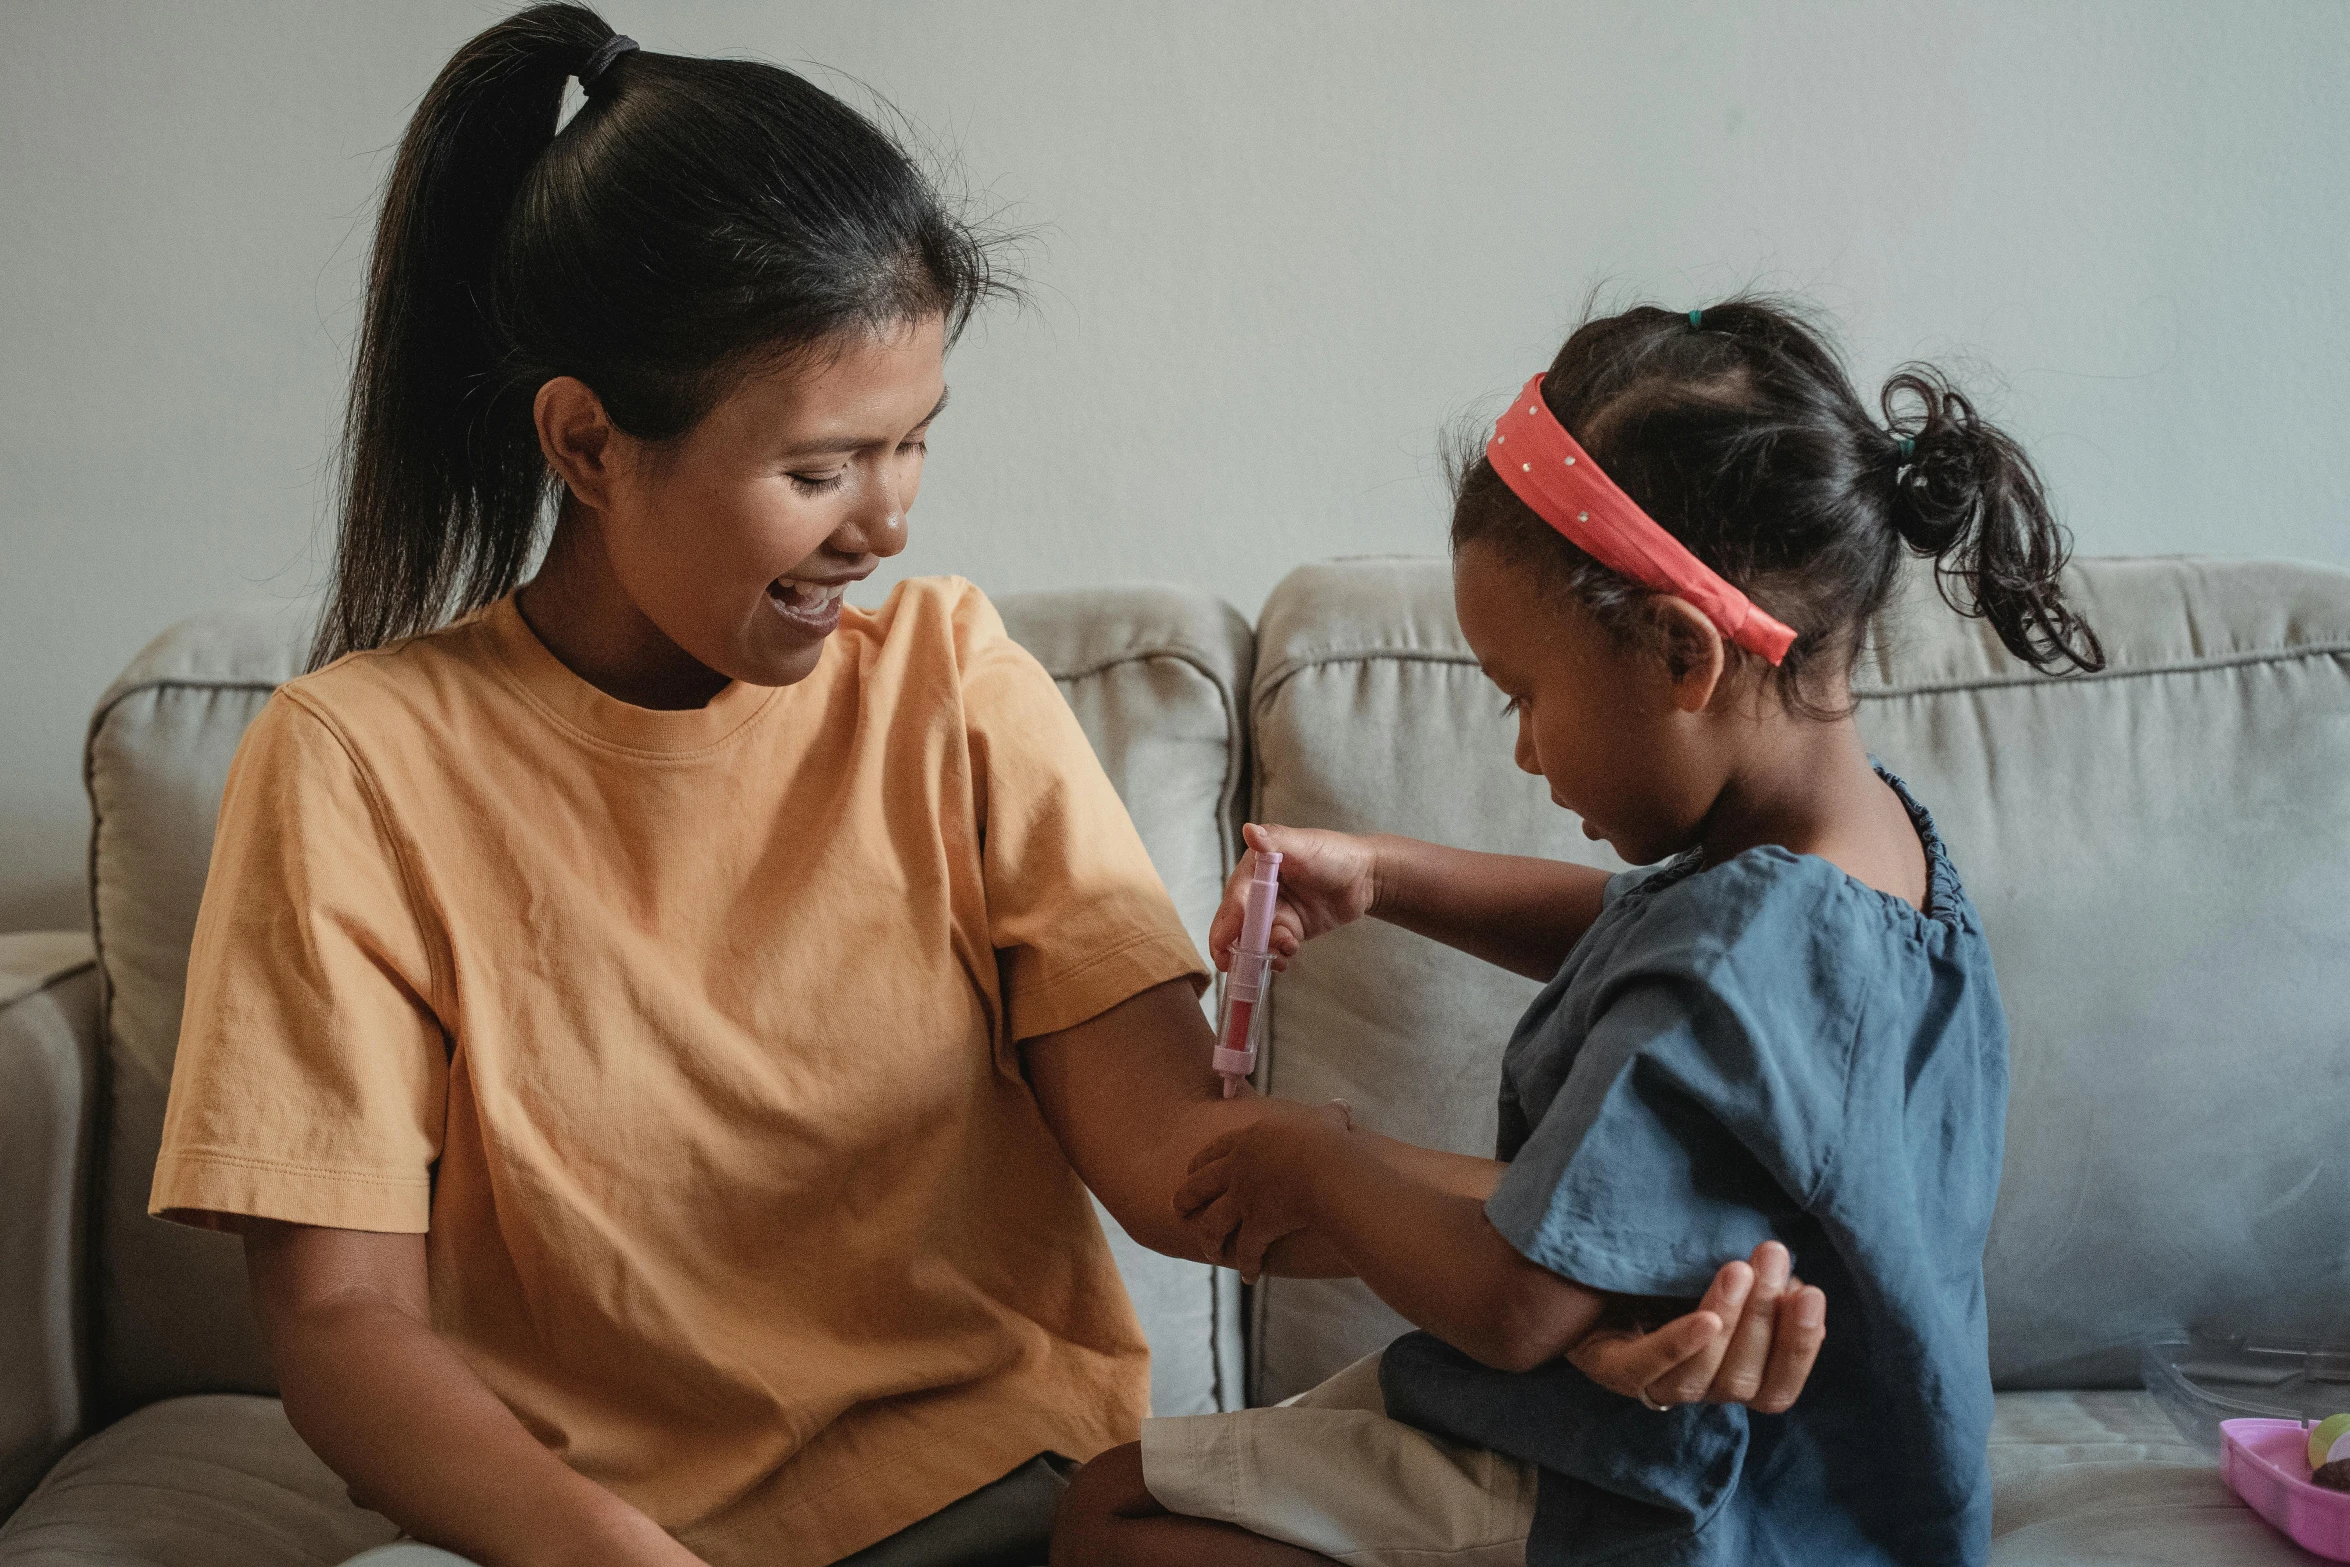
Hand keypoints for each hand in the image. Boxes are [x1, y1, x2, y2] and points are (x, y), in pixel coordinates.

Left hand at [1173, 1099, 1353, 1278]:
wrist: (1327, 1170)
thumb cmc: (1329, 1143)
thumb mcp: (1326, 1122)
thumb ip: (1330, 1116)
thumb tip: (1343, 1106)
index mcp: (1249, 1141)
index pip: (1215, 1150)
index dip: (1200, 1162)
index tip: (1190, 1169)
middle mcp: (1237, 1169)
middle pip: (1198, 1186)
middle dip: (1185, 1199)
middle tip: (1179, 1209)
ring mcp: (1243, 1199)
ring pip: (1212, 1223)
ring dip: (1209, 1240)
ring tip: (1210, 1252)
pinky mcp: (1255, 1226)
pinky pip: (1246, 1250)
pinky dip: (1247, 1265)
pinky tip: (1249, 1275)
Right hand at [1208, 824, 1379, 971]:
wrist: (1367, 877)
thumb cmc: (1334, 853)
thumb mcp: (1303, 845)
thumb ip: (1275, 840)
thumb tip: (1249, 830)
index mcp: (1255, 868)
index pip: (1235, 897)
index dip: (1228, 920)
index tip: (1224, 941)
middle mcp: (1259, 891)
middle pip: (1236, 922)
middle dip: (1233, 944)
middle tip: (1231, 964)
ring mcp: (1274, 912)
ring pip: (1255, 939)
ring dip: (1263, 949)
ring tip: (1286, 948)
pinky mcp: (1289, 929)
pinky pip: (1275, 947)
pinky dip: (1277, 955)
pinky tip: (1287, 956)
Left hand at [1566, 1241, 1825, 1414]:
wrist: (1575, 1278)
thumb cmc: (1661, 1278)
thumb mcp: (1715, 1279)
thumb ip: (1757, 1287)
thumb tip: (1798, 1286)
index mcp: (1727, 1376)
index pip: (1775, 1388)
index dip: (1799, 1349)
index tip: (1811, 1293)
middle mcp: (1694, 1389)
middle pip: (1741, 1380)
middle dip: (1765, 1318)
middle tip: (1773, 1256)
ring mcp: (1651, 1384)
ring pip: (1700, 1378)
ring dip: (1729, 1321)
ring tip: (1738, 1269)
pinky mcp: (1609, 1368)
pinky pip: (1646, 1368)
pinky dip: (1678, 1344)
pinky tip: (1703, 1318)